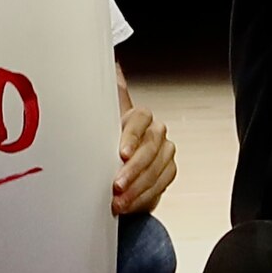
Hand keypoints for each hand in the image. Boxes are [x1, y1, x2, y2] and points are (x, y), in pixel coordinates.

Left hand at [110, 96, 176, 220]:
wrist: (119, 165)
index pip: (140, 120)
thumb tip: (113, 69)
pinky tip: (129, 204)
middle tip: (116, 185)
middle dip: (132, 170)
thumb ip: (112, 98)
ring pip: (156, 171)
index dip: (131, 137)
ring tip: (119, 201)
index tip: (122, 153)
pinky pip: (159, 186)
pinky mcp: (168, 172)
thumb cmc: (108, 143)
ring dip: (136, 189)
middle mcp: (155, 133)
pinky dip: (142, 198)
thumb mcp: (103, 122)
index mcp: (138, 117)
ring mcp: (163, 153)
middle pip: (149, 149)